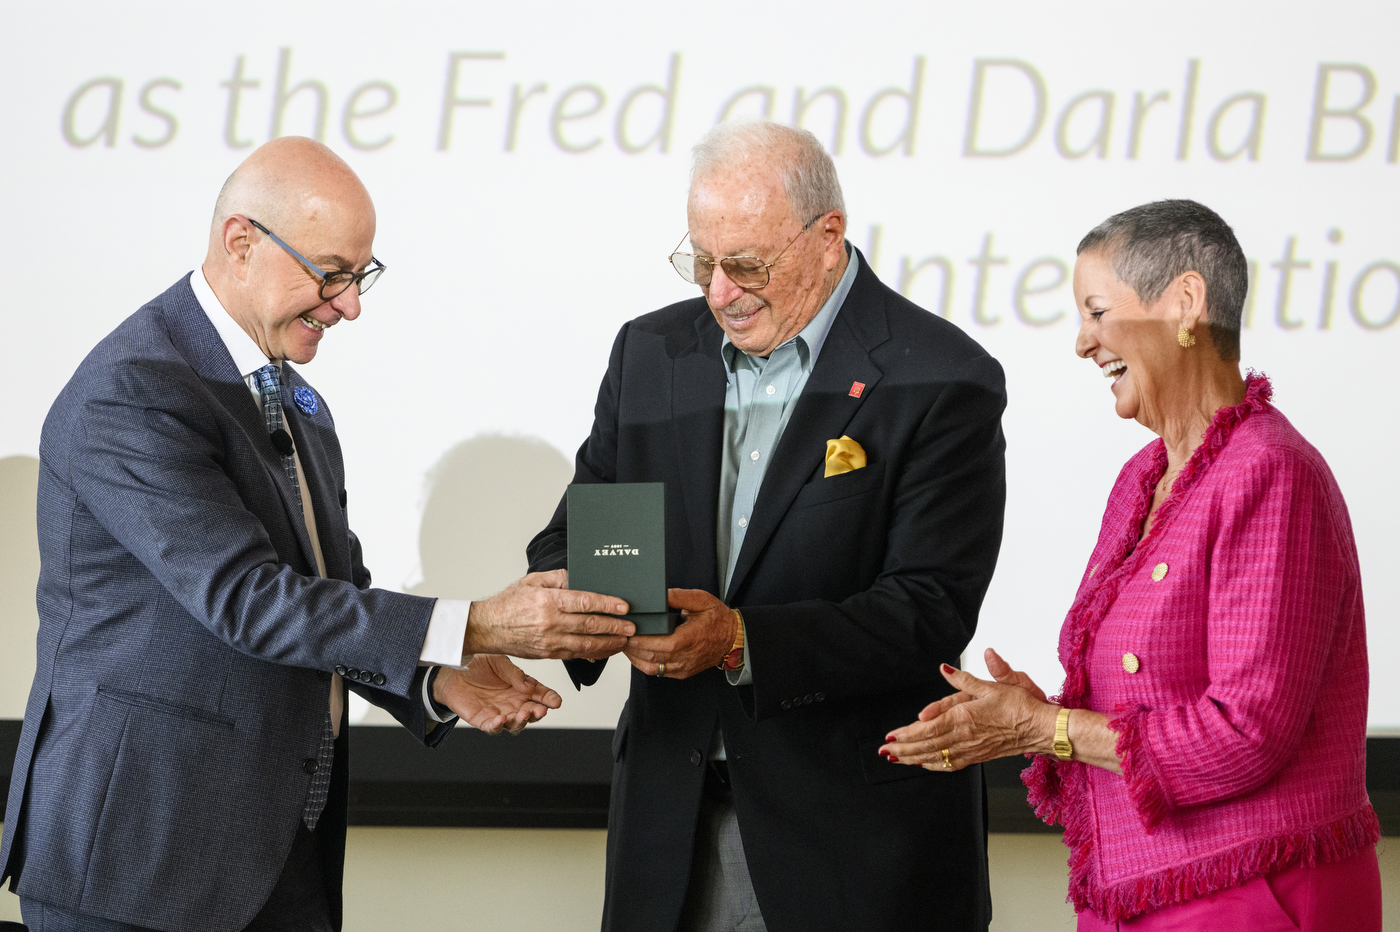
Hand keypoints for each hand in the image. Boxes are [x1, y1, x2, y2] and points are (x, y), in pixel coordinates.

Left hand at [432, 655, 562, 734]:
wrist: (452, 669)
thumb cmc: (477, 663)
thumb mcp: (499, 661)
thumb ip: (515, 674)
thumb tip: (529, 687)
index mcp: (521, 687)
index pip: (540, 695)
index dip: (549, 699)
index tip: (556, 701)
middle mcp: (512, 702)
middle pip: (531, 713)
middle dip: (537, 713)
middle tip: (540, 710)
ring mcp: (499, 712)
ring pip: (515, 724)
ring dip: (521, 722)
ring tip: (522, 715)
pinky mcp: (482, 720)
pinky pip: (493, 728)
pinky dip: (498, 726)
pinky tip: (501, 720)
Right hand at [465, 569, 633, 659]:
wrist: (486, 628)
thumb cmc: (509, 603)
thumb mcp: (532, 580)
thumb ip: (559, 577)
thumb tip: (582, 578)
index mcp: (547, 600)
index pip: (585, 602)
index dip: (607, 605)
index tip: (624, 607)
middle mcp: (550, 623)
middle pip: (590, 625)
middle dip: (615, 627)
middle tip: (632, 626)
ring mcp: (549, 642)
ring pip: (586, 645)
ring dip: (609, 643)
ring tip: (625, 640)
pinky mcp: (548, 654)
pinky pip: (576, 655)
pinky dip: (594, 653)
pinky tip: (606, 649)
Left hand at [623, 588, 736, 679]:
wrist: (733, 639)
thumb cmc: (718, 619)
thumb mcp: (702, 600)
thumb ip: (679, 596)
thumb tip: (660, 594)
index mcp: (689, 639)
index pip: (658, 644)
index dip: (639, 639)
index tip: (626, 629)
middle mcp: (685, 657)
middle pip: (650, 656)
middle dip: (632, 646)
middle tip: (619, 634)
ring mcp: (682, 667)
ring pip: (651, 667)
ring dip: (635, 657)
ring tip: (625, 643)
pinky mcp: (681, 672)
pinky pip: (657, 672)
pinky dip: (644, 663)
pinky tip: (637, 653)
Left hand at [879, 654, 1056, 771]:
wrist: (1041, 728)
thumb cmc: (1020, 706)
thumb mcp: (992, 685)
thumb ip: (964, 679)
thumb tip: (945, 667)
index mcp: (964, 717)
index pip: (927, 728)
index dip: (907, 733)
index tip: (891, 736)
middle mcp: (964, 736)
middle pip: (926, 745)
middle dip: (903, 749)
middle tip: (884, 751)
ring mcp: (970, 749)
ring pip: (935, 757)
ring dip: (913, 758)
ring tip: (896, 759)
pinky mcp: (978, 756)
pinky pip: (951, 763)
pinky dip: (934, 764)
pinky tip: (924, 763)